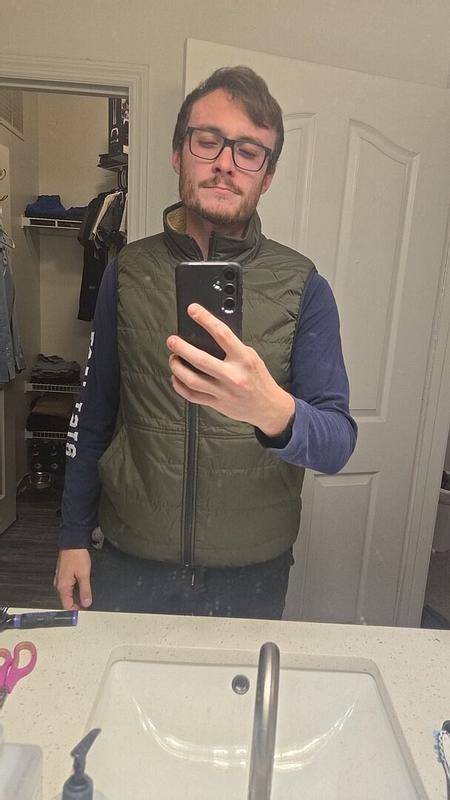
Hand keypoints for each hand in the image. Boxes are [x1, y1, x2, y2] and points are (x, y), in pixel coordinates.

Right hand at [54, 549, 91, 609]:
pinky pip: (67, 586)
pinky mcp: (62, 574)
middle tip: (86, 605)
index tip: (85, 611)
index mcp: (63, 586)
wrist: (72, 542)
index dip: (76, 610)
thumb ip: (85, 590)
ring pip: (66, 594)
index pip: (67, 605)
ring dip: (75, 597)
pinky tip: (81, 588)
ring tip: (85, 598)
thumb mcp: (84, 574)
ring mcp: (60, 579)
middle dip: (76, 604)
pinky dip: (73, 590)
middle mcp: (59, 584)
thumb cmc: (77, 556)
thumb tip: (86, 603)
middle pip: (66, 600)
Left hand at [167, 303, 294, 436]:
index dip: (205, 320)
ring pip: (192, 380)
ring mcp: (224, 391)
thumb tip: (208, 335)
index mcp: (244, 359)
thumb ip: (233, 348)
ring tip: (173, 358)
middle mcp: (233, 376)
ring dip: (177, 367)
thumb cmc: (259, 379)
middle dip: (182, 348)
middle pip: (201, 360)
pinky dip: (179, 386)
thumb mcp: (252, 357)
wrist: (268, 407)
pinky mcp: (217, 404)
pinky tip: (176, 377)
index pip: (222, 334)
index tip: (193, 310)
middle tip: (172, 340)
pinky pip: (192, 395)